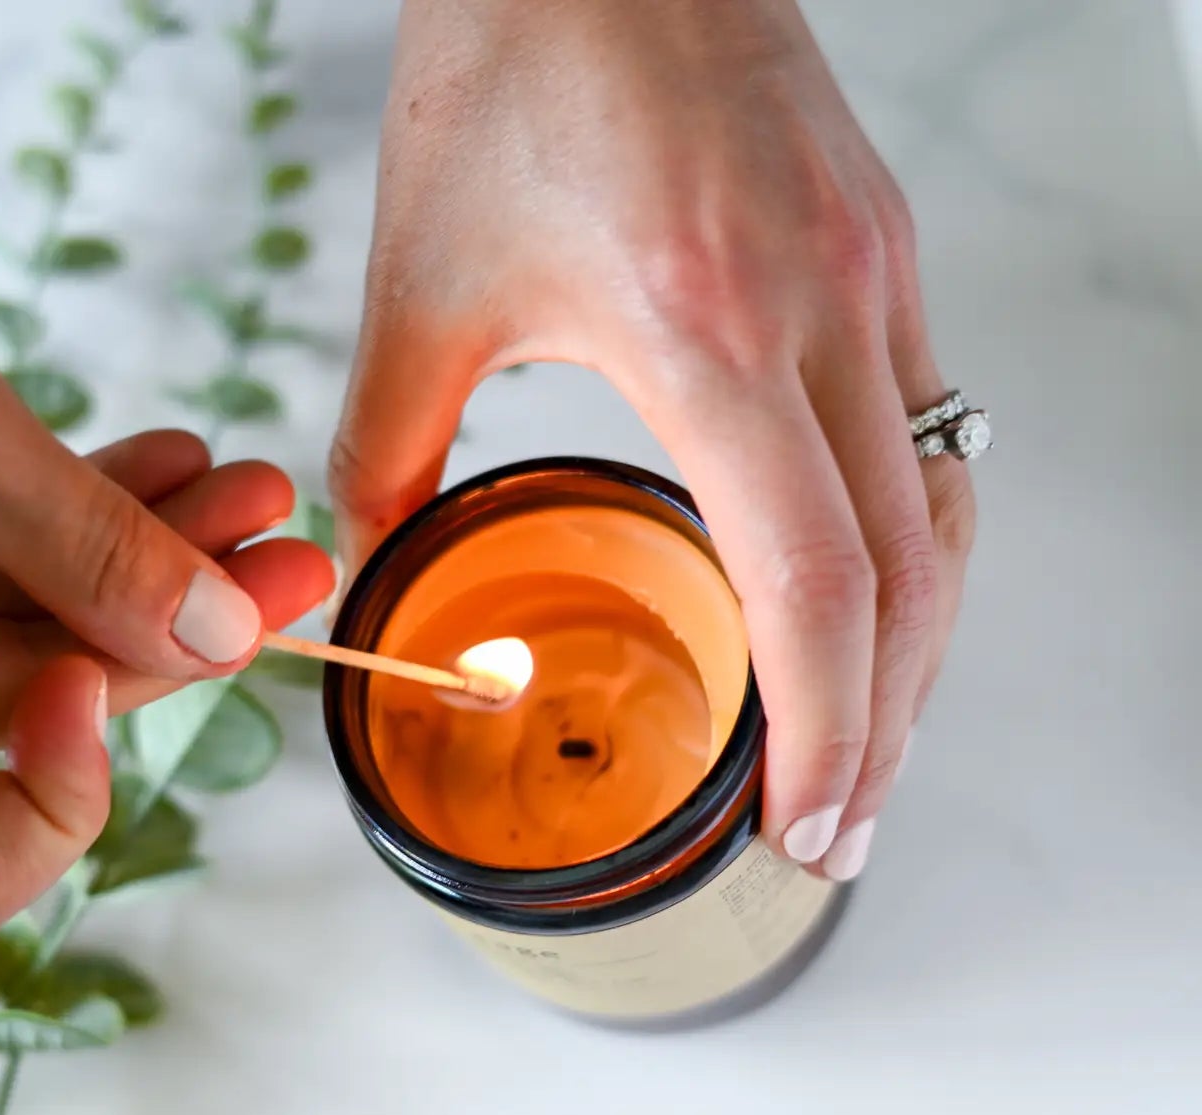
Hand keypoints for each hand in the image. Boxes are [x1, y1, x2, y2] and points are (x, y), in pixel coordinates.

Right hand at [0, 143, 331, 949]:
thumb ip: (88, 552)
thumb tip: (223, 638)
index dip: (56, 808)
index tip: (94, 678)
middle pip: (31, 714)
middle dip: (170, 630)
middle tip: (285, 562)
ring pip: (30, 626)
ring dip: (147, 559)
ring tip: (249, 491)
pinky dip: (77, 519)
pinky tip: (169, 466)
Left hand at [330, 0, 975, 879]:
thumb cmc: (510, 66)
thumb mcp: (421, 279)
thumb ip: (390, 439)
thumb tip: (376, 555)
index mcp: (707, 332)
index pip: (814, 582)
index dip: (827, 730)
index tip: (803, 825)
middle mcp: (827, 313)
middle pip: (909, 577)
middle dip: (885, 727)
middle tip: (837, 831)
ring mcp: (878, 280)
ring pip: (944, 512)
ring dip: (918, 650)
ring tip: (870, 745)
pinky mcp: (885, 254)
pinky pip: (934, 435)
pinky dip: (913, 550)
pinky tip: (874, 603)